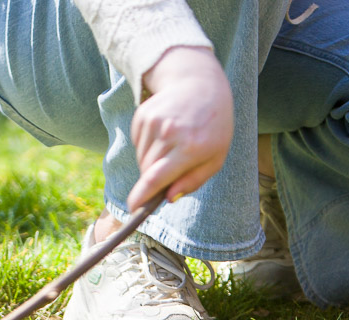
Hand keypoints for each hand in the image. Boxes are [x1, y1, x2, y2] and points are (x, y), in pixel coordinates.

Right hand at [127, 46, 233, 211]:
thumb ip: (193, 181)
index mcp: (191, 147)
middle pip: (147, 171)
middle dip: (154, 177)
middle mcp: (170, 133)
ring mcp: (154, 122)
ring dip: (152, 161)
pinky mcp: (143, 115)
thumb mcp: (216, 157)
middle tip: (172, 167)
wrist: (201, 84)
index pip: (156, 177)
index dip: (141, 196)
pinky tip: (164, 132)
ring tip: (172, 145)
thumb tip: (168, 198)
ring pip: (141, 158)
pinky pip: (138, 144)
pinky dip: (148, 145)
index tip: (132, 207)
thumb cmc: (212, 127)